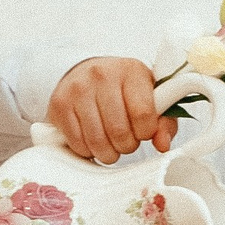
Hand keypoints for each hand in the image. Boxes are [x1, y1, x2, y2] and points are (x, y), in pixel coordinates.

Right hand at [50, 56, 175, 162]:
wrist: (86, 72)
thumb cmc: (123, 90)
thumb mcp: (151, 98)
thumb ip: (164, 123)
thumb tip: (162, 145)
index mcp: (131, 71)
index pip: (144, 115)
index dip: (146, 132)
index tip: (143, 131)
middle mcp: (103, 75)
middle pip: (119, 132)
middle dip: (127, 145)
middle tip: (126, 140)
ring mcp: (78, 89)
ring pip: (97, 142)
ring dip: (108, 152)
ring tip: (111, 143)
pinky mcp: (60, 104)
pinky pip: (78, 143)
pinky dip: (88, 150)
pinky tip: (93, 140)